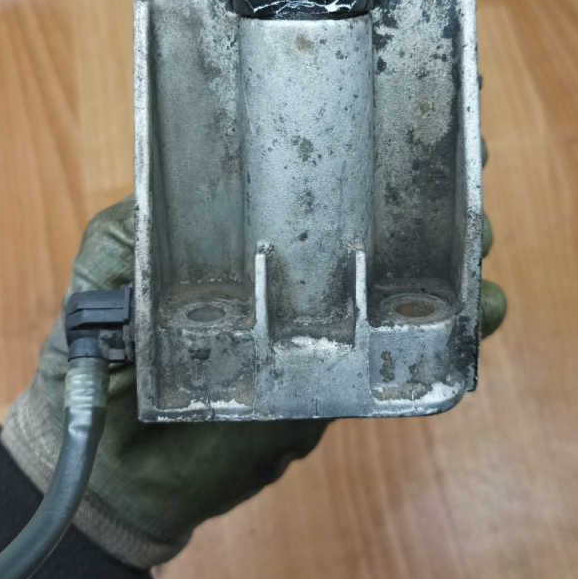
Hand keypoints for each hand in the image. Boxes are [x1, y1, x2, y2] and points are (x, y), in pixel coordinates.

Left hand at [3, 149, 505, 570]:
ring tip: (475, 242)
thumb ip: (135, 227)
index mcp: (252, 233)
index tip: (414, 107)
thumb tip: (175, 186)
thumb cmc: (98, 357)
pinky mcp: (342, 384)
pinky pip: (407, 356)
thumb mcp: (106, 269)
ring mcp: (327, 328)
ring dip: (455, 257)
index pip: (320, 178)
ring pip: (409, 284)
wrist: (117, 471)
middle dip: (434, 193)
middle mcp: (300, 271)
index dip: (370, 144)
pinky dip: (455, 334)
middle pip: (384, 223)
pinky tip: (479, 315)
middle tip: (465, 169)